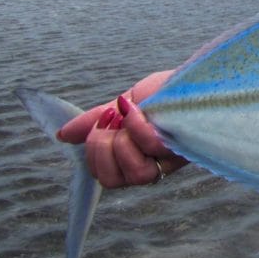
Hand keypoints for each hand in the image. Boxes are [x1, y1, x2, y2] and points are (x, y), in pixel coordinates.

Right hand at [56, 70, 187, 187]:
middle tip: (112, 122)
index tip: (103, 124)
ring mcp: (167, 160)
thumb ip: (95, 121)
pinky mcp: (181, 147)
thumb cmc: (166, 92)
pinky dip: (138, 127)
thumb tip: (62, 136)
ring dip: (123, 141)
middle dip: (101, 148)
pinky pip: (149, 147)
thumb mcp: (124, 104)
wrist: (196, 77)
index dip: (94, 154)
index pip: (102, 176)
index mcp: (135, 158)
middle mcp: (152, 166)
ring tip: (131, 117)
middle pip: (111, 180)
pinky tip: (141, 111)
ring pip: (133, 173)